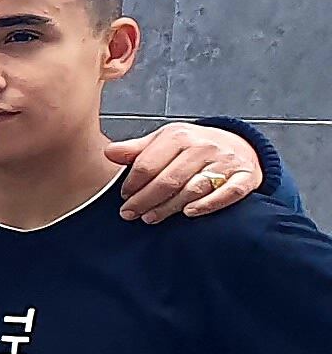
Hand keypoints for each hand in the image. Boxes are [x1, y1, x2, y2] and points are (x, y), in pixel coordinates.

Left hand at [107, 122, 262, 223]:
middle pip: (168, 179)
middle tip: (130, 214)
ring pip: (193, 188)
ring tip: (151, 217)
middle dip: (145, 200)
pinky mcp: (245, 177)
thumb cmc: (193, 146)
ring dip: (170, 206)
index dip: (132, 183)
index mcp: (179, 136)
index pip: (148, 164)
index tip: (123, 197)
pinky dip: (208, 204)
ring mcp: (226, 162)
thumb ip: (136, 150)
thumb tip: (109, 153)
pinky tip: (189, 213)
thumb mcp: (164, 141)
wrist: (238, 145)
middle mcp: (203, 147)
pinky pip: (228, 193)